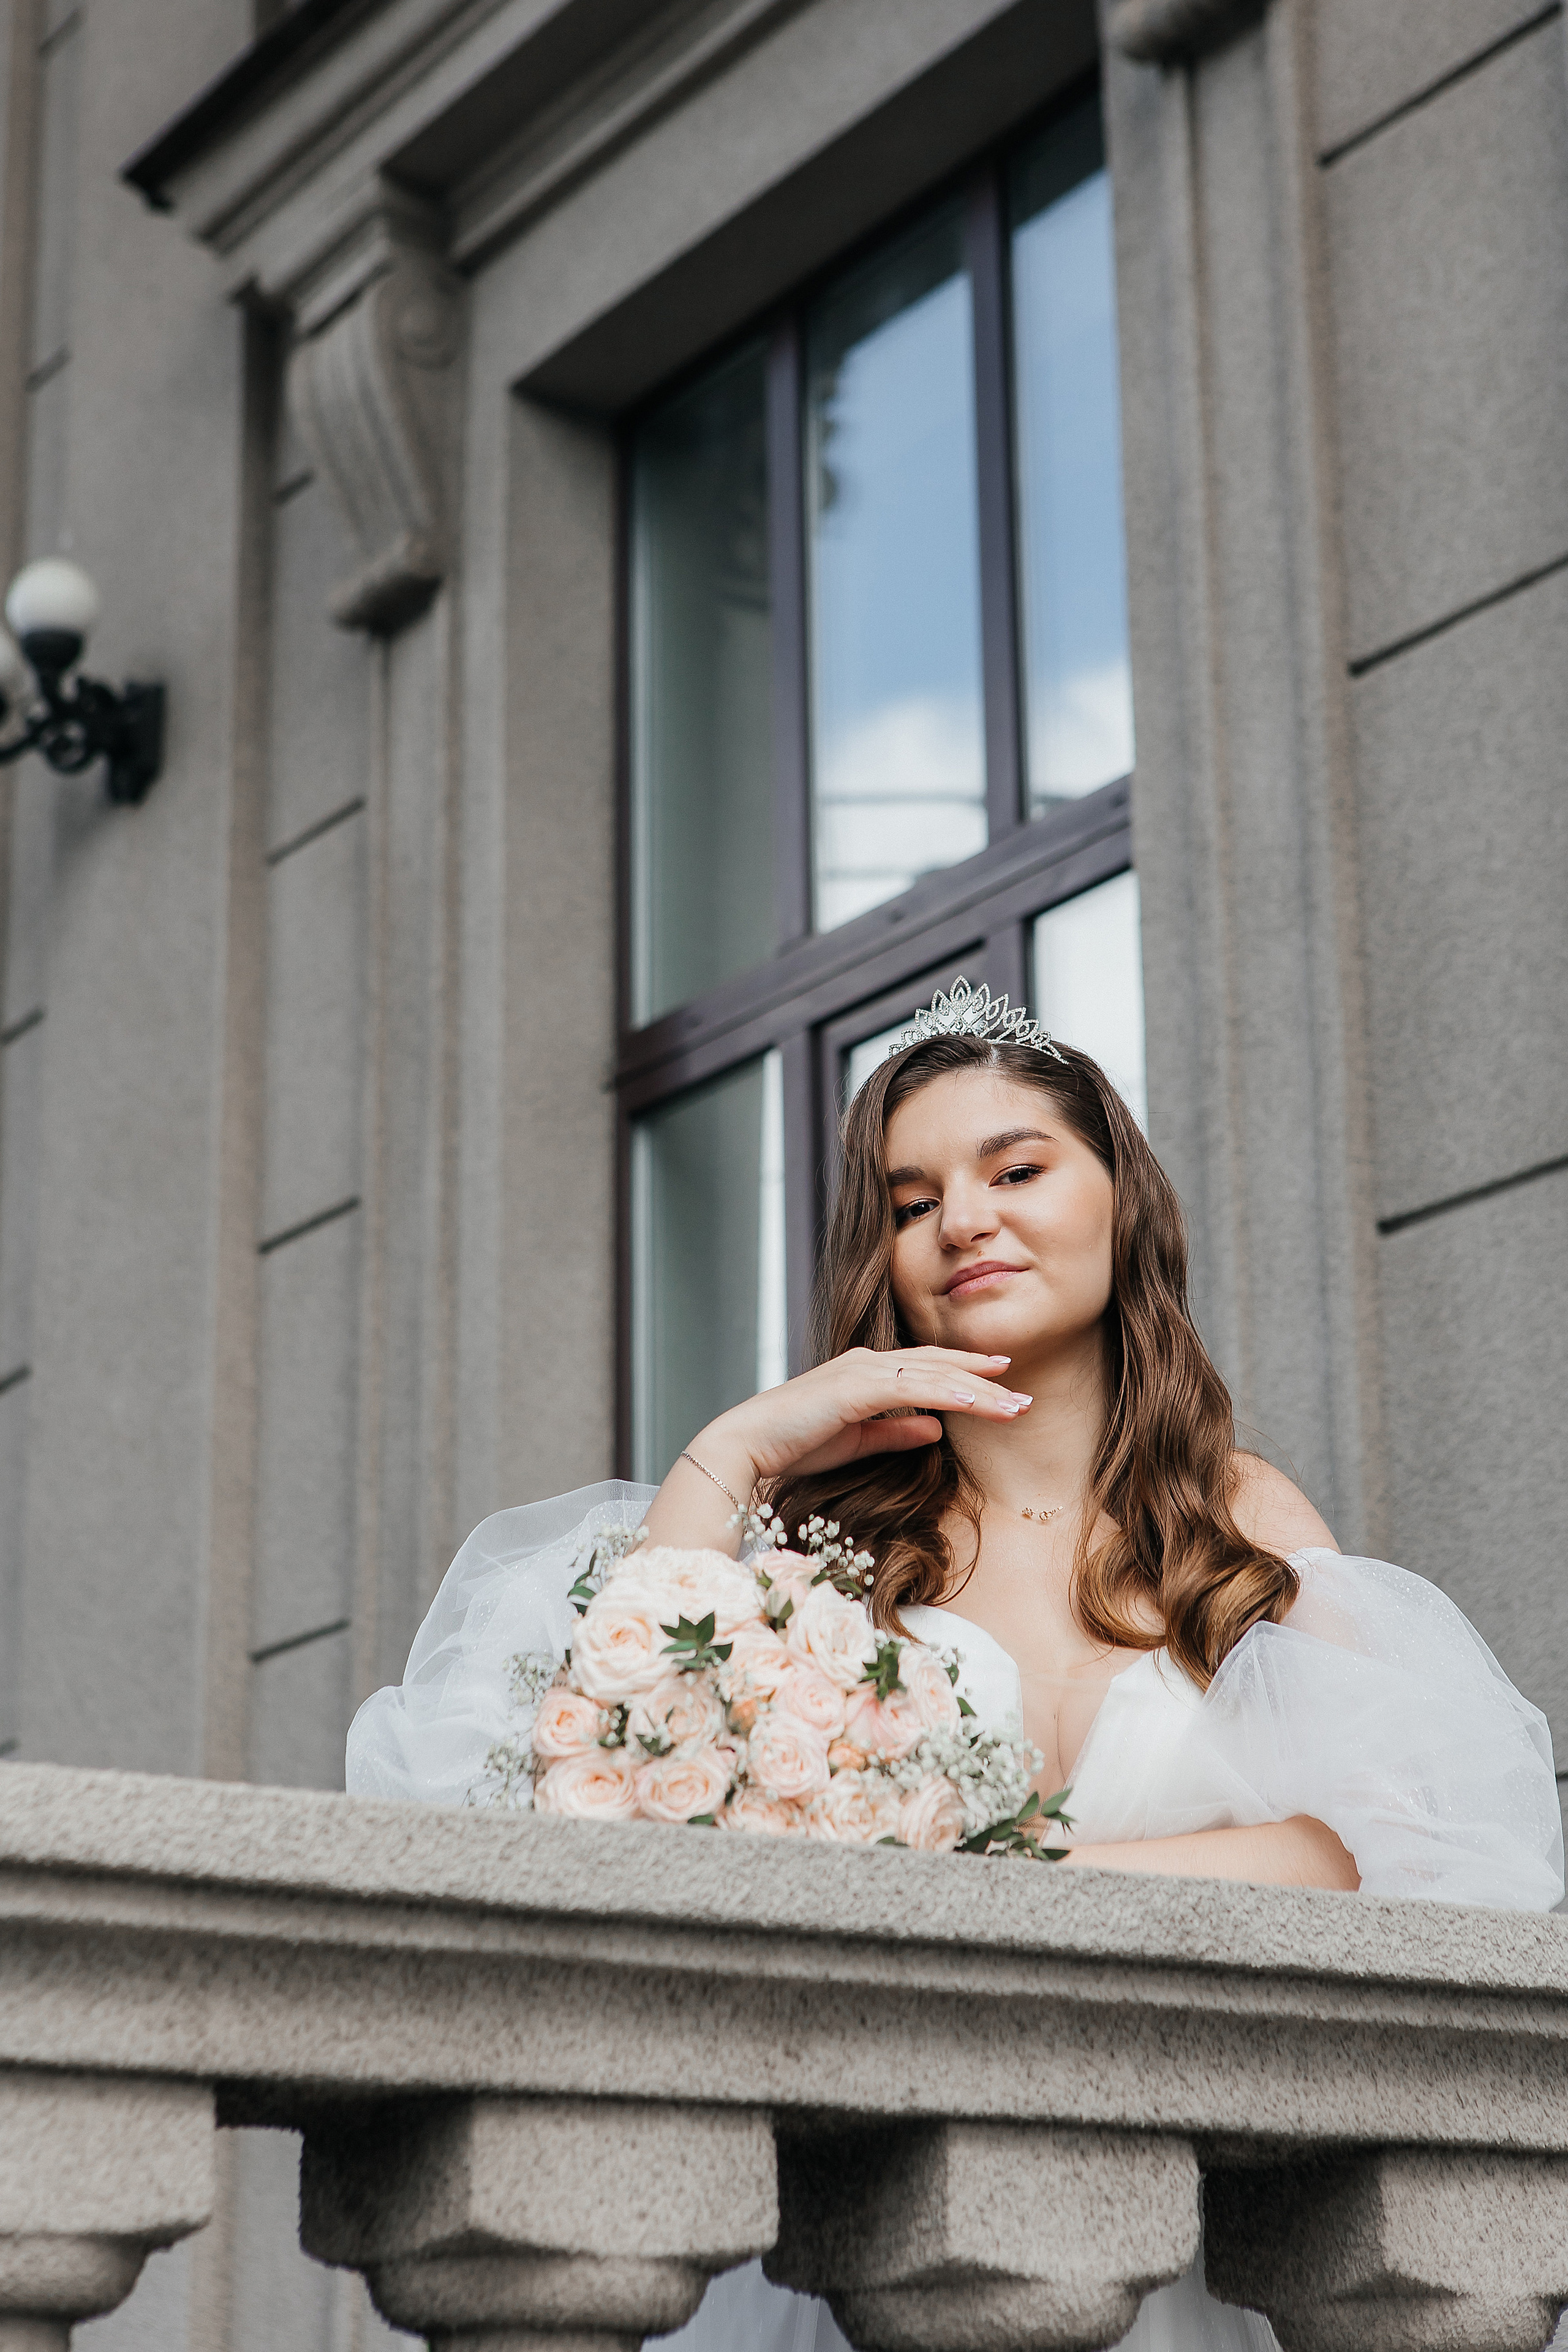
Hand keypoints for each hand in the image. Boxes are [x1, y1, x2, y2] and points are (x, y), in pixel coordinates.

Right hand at [697, 1346, 1032, 1493]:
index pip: (929, 1369)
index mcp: (868, 1373)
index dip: (968, 1373)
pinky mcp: (853, 1387)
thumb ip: (895, 1431)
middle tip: (1025, 1395)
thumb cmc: (794, 1444)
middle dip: (985, 1380)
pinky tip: (974, 1401)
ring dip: (978, 1389)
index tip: (1004, 1382)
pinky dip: (945, 1391)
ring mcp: (861, 1371)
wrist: (747, 1446)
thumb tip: (934, 1428)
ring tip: (1016, 1405)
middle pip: (939, 1367)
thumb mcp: (857, 1440)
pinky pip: (910, 1387)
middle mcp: (868, 1363)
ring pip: (934, 1375)